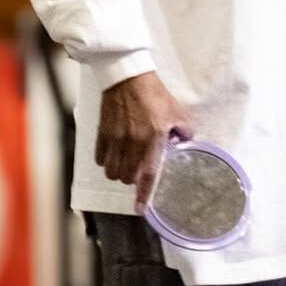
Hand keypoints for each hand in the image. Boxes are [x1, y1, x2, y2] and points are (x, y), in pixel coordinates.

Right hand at [95, 72, 193, 209]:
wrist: (128, 76)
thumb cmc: (154, 94)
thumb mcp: (177, 111)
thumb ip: (184, 130)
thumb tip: (185, 142)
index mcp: (153, 139)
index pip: (148, 175)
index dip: (143, 195)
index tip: (140, 209)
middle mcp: (132, 143)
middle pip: (126, 177)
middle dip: (131, 180)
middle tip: (137, 172)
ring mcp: (115, 139)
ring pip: (111, 172)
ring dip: (117, 173)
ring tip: (124, 164)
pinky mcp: (102, 133)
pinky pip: (100, 159)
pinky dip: (105, 161)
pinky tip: (112, 155)